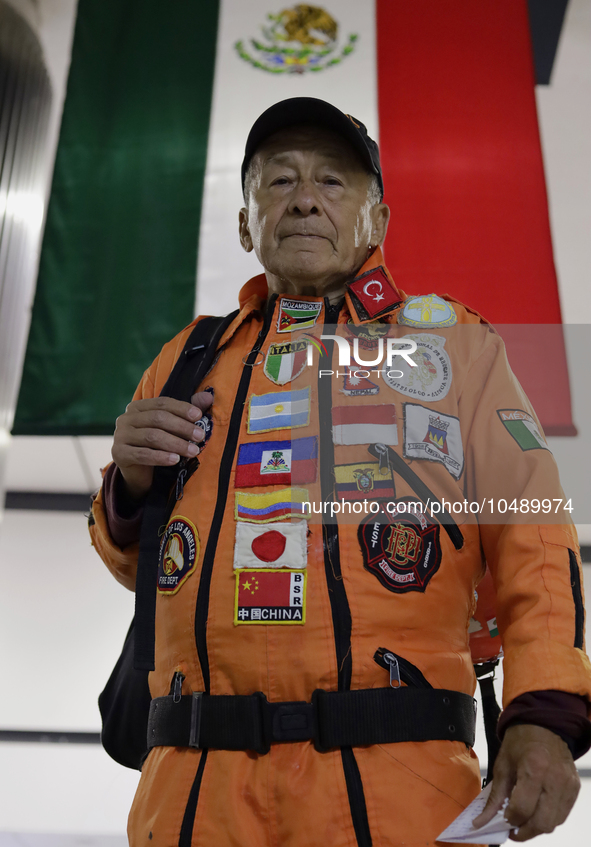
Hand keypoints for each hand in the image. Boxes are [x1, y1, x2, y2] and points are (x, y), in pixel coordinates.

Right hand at [112, 391, 213, 499]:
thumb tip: (209, 396)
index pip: (161, 403)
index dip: (181, 408)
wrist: (139, 473)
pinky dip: (161, 457)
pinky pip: (142, 454)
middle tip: (200, 436)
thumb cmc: (157, 446)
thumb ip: (187, 412)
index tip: (199, 416)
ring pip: (152, 437)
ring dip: (175, 443)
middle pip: (157, 419)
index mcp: (138, 407)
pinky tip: (175, 460)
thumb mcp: (172, 428)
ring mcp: (120, 436)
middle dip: (182, 427)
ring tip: (193, 451)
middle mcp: (126, 418)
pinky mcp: (119, 454)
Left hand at [472, 724, 579, 840]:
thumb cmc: (521, 741)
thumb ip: (494, 796)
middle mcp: (555, 779)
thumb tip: (482, 821)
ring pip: (554, 823)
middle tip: (512, 829)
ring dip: (536, 828)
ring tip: (523, 821)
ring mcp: (568, 785)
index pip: (522, 808)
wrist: (544, 724)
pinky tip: (536, 812)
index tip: (501, 821)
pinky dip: (548, 819)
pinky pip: (562, 815)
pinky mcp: (575, 788)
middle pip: (541, 822)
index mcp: (534, 768)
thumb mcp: (502, 764)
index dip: (509, 820)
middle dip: (524, 832)